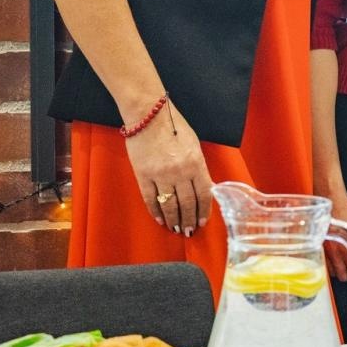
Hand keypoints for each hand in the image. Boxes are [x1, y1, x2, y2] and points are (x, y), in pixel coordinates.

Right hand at [123, 100, 213, 235]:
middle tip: (190, 230)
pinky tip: (160, 219)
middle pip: (187, 203)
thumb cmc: (174, 127)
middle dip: (189, 219)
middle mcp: (180, 172)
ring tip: (176, 228)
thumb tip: (203, 186)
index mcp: (196, 163)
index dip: (204, 210)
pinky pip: (150, 199)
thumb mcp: (194, 145)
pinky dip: (155, 212)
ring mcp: (160, 175)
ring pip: (169, 205)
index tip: (203, 221)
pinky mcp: (143, 175)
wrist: (148, 115)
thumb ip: (198, 167)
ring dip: (174, 219)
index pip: (203, 194)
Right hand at [317, 180, 346, 282]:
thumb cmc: (344, 208)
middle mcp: (331, 251)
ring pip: (329, 271)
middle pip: (340, 276)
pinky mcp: (314, 245)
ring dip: (337, 270)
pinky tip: (331, 258)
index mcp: (344, 246)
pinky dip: (327, 264)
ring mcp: (321, 249)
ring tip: (342, 262)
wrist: (327, 195)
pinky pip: (321, 262)